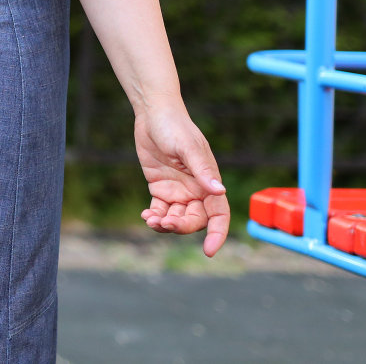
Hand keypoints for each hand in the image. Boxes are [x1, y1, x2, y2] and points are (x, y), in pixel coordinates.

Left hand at [134, 101, 229, 256]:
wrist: (153, 114)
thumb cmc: (175, 127)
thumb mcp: (187, 147)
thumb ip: (202, 169)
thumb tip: (219, 191)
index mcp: (209, 182)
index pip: (219, 214)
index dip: (217, 233)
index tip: (208, 251)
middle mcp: (196, 190)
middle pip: (195, 220)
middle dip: (181, 227)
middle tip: (163, 223)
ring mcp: (178, 190)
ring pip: (176, 218)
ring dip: (165, 224)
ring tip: (151, 220)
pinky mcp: (160, 187)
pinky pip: (160, 210)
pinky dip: (154, 217)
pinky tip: (146, 216)